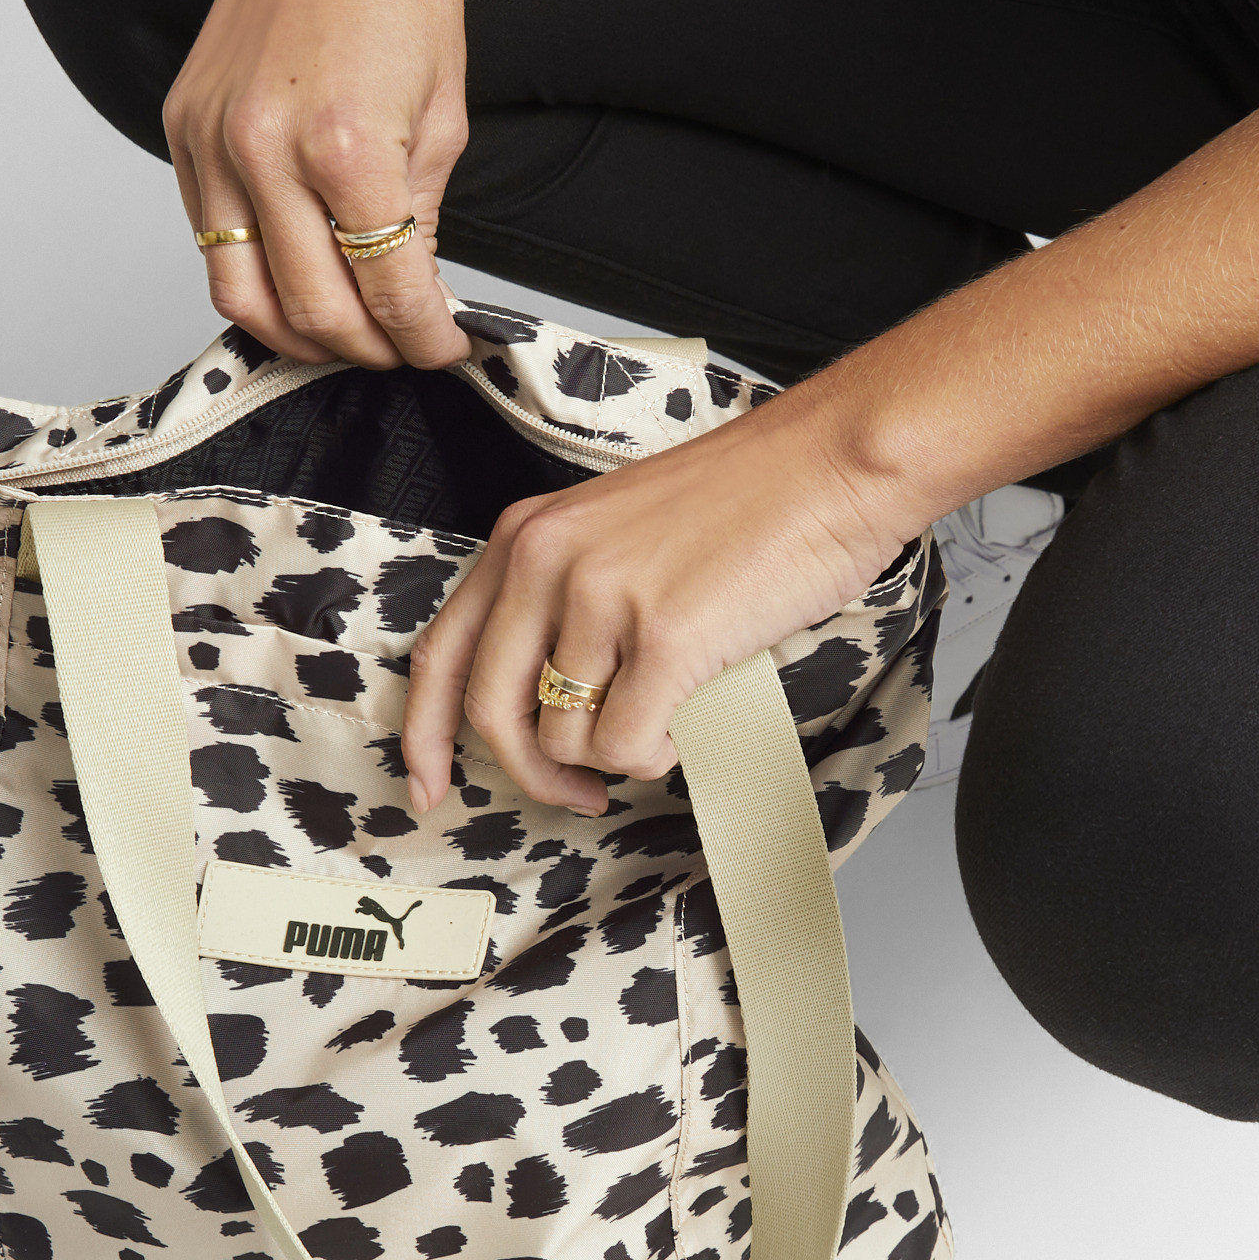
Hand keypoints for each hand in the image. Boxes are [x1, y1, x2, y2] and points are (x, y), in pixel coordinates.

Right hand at [160, 0, 471, 368]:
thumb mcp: (443, 123)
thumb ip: (420, 224)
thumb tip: (412, 303)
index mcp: (345, 147)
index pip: (387, 289)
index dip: (424, 340)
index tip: (444, 351)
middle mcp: (263, 147)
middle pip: (311, 310)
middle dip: (367, 349)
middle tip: (401, 350)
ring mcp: (212, 138)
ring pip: (242, 296)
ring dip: (299, 335)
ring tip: (347, 332)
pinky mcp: (181, 126)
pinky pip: (208, 239)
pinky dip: (255, 277)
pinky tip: (297, 277)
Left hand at [401, 392, 914, 814]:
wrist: (832, 464)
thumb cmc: (748, 501)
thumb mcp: (616, 534)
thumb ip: (564, 603)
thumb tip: (547, 708)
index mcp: (526, 536)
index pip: (441, 653)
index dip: (426, 735)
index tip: (430, 785)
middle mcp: (547, 562)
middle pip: (492, 713)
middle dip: (532, 775)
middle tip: (577, 795)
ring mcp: (601, 598)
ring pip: (564, 739)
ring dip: (614, 756)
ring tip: (662, 724)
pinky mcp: (664, 637)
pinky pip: (625, 744)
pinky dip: (654, 755)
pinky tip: (682, 725)